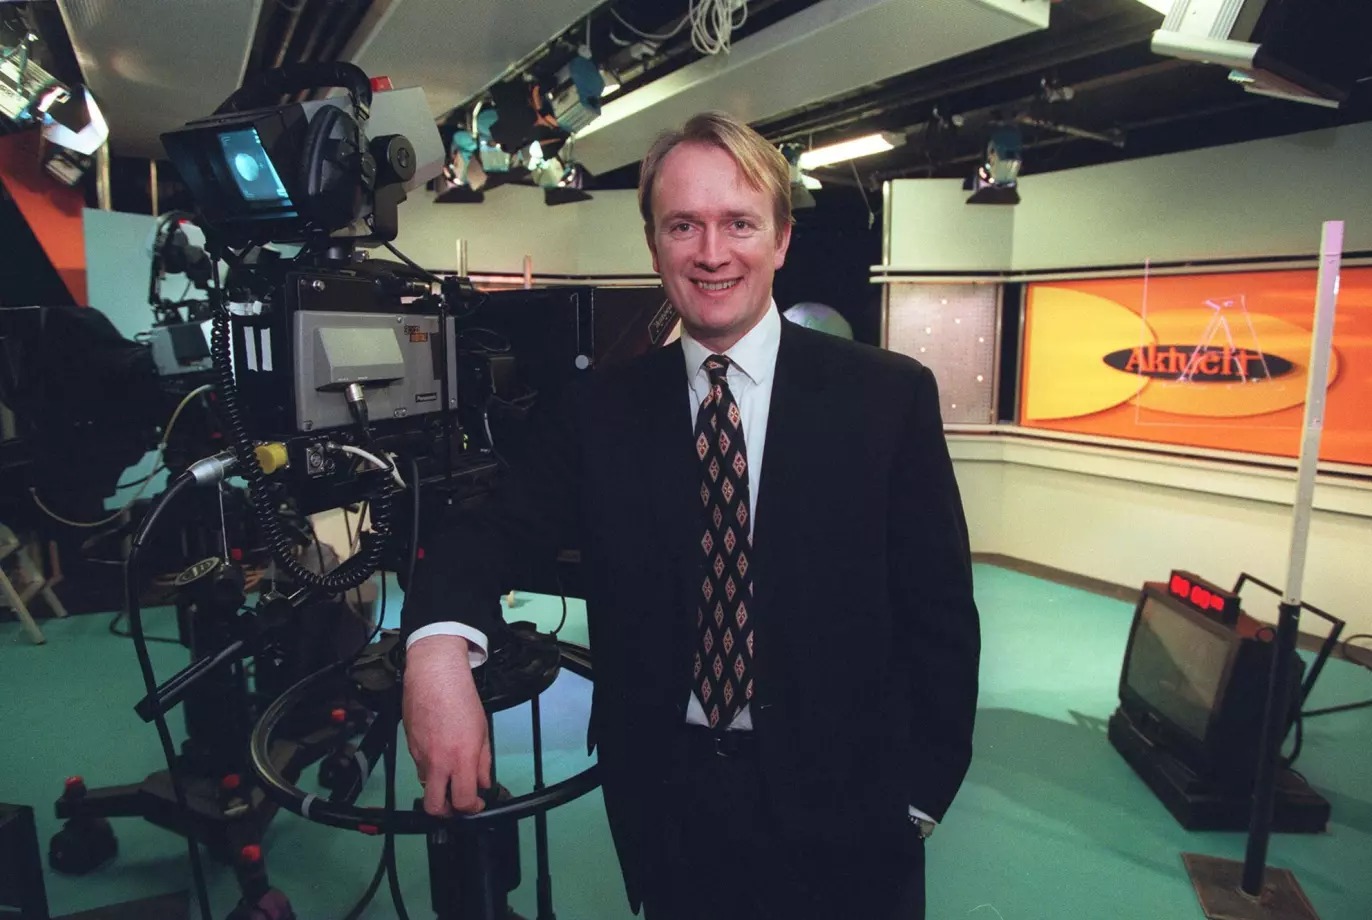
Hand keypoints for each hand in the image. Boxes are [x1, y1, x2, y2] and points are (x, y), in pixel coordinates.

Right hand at [402, 635, 491, 815]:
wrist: (434, 674)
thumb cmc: (460, 696)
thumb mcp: (483, 730)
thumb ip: (483, 761)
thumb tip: (483, 782)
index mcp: (461, 758)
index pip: (463, 800)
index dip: (472, 808)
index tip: (477, 804)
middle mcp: (438, 761)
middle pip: (434, 806)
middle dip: (446, 812)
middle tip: (457, 803)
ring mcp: (420, 756)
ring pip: (426, 786)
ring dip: (438, 787)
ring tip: (450, 773)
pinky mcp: (410, 747)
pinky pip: (419, 767)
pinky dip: (430, 768)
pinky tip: (440, 753)